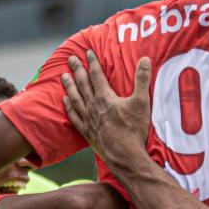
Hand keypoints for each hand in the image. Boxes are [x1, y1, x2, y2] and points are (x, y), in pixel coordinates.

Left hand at [61, 50, 151, 166]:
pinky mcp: (87, 132)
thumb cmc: (134, 129)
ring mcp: (88, 120)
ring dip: (69, 85)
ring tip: (63, 76)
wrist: (126, 156)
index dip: (92, 63)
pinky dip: (68, 107)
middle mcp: (93, 106)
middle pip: (82, 84)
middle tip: (70, 58)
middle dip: (77, 69)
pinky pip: (74, 116)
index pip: (97, 76)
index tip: (88, 52)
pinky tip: (65, 100)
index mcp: (105, 98)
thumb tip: (145, 60)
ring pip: (75, 98)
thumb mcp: (142, 102)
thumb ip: (142, 80)